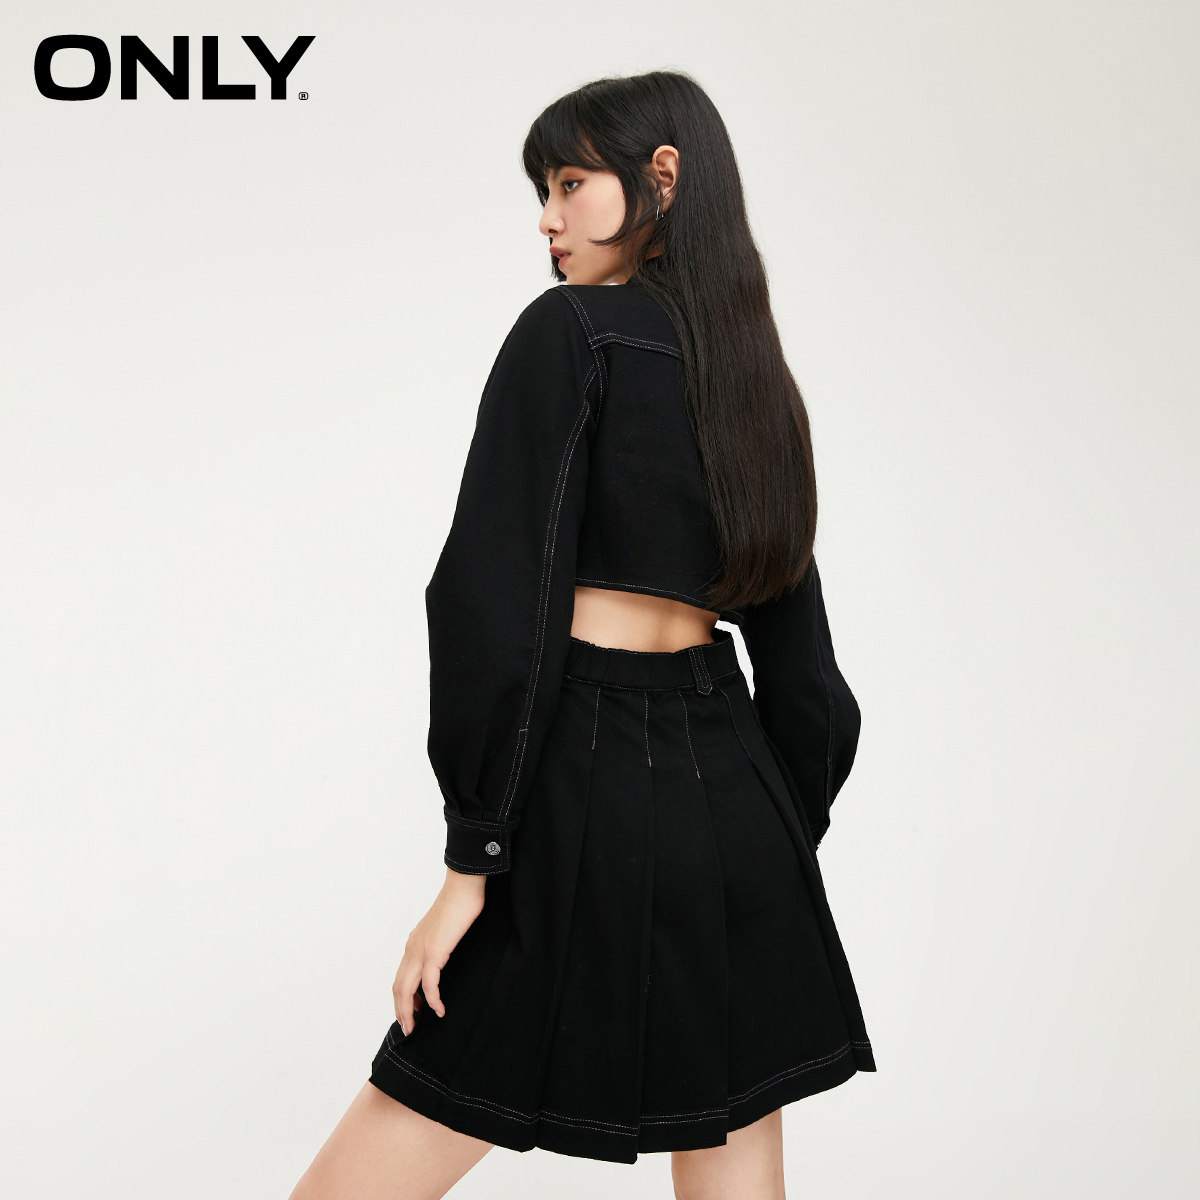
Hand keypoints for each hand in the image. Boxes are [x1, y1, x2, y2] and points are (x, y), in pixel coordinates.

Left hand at [393, 869, 486, 1035]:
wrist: (463, 886)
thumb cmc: (459, 904)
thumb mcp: (444, 929)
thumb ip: (440, 943)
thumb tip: (444, 955)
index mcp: (414, 943)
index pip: (401, 977)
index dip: (403, 998)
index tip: (412, 1012)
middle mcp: (412, 948)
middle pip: (398, 987)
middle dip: (401, 1011)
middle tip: (409, 1028)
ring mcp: (421, 950)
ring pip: (407, 989)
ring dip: (410, 1011)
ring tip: (416, 1027)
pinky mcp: (435, 952)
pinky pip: (429, 984)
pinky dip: (433, 1000)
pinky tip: (439, 1010)